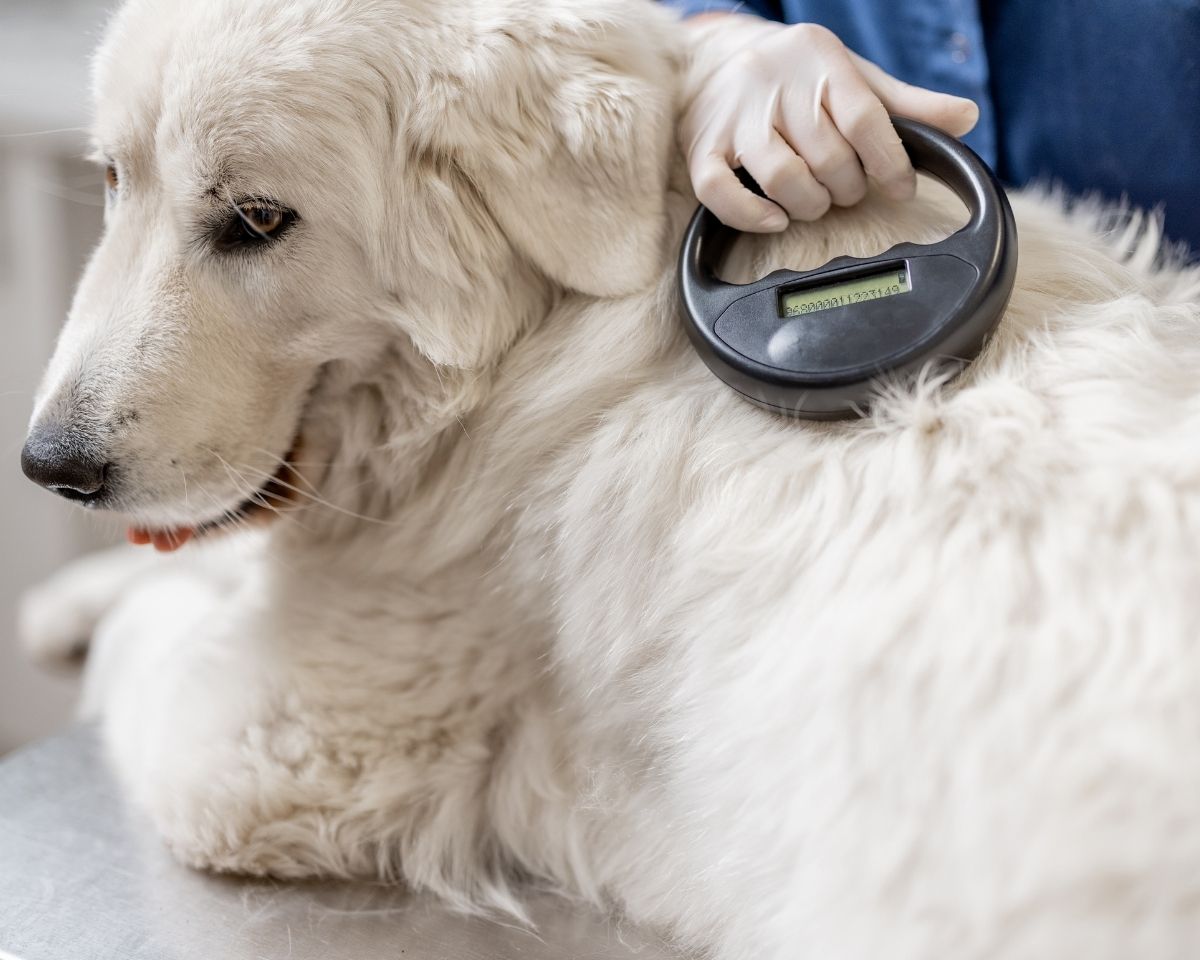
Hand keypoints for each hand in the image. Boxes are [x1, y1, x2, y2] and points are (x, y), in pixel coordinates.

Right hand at [679, 16, 980, 231]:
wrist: (715, 57)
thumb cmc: (796, 77)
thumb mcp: (853, 78)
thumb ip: (904, 104)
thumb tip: (966, 118)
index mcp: (819, 60)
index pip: (866, 120)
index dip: (890, 163)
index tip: (900, 187)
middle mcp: (774, 85)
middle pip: (828, 157)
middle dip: (848, 187)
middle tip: (849, 190)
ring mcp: (735, 118)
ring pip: (782, 178)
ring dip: (809, 204)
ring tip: (815, 202)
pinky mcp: (701, 147)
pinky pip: (721, 192)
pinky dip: (751, 214)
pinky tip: (775, 219)